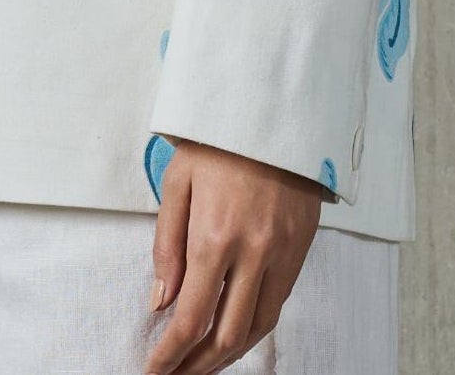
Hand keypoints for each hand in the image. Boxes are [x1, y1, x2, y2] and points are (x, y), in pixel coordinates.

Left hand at [144, 137, 326, 373]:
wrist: (273, 106)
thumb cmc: (217, 138)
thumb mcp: (177, 180)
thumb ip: (166, 244)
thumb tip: (161, 300)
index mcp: (214, 236)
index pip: (190, 318)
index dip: (170, 355)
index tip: (153, 370)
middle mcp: (252, 252)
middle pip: (227, 336)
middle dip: (198, 366)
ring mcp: (282, 252)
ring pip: (259, 328)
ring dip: (229, 355)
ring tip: (204, 364)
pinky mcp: (301, 246)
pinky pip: (279, 302)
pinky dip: (256, 328)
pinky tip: (236, 332)